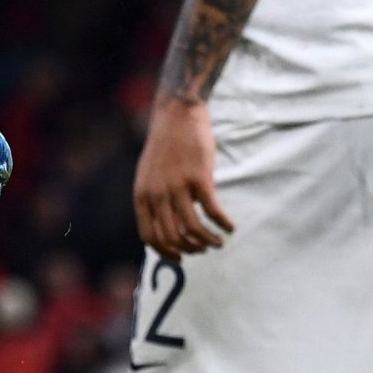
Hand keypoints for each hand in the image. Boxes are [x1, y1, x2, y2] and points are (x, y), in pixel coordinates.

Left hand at [132, 96, 235, 257]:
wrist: (177, 113)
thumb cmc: (166, 146)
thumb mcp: (150, 174)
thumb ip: (155, 200)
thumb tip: (170, 228)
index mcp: (142, 195)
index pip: (150, 236)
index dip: (166, 252)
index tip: (181, 258)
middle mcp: (157, 194)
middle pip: (172, 237)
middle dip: (190, 249)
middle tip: (204, 249)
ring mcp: (177, 186)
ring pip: (193, 228)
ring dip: (208, 241)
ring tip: (219, 242)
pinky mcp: (198, 177)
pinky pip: (212, 210)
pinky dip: (222, 223)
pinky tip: (230, 227)